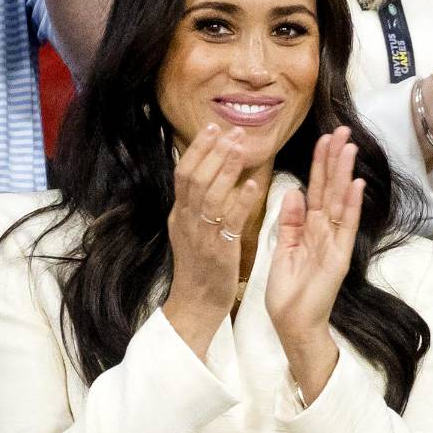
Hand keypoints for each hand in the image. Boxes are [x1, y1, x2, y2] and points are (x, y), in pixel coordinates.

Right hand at [162, 125, 261, 356]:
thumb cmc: (200, 269)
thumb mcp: (191, 232)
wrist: (195, 305)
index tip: (213, 127)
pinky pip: (228, 222)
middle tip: (231, 130)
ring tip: (240, 147)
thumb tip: (205, 177)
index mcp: (180, 214)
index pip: (183, 172)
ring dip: (225, 168)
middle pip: (194, 177)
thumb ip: (197, 206)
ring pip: (209, 194)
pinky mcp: (218, 251)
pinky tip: (252, 185)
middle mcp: (186, 220)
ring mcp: (200, 235)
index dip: (198, 148)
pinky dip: (239, 201)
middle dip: (212, 150)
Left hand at [265, 128, 364, 400]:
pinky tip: (355, 185)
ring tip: (349, 147)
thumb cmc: (287, 292)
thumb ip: (290, 222)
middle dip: (335, 160)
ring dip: (345, 174)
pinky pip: (345, 227)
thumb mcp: (282, 249)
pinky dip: (350, 206)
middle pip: (331, 189)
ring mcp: (335, 243)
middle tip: (343, 130)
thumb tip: (294, 191)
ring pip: (340, 201)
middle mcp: (326, 231)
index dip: (320, 164)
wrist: (292, 324)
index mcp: (310, 229)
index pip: (317, 190)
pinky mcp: (338, 257)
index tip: (324, 138)